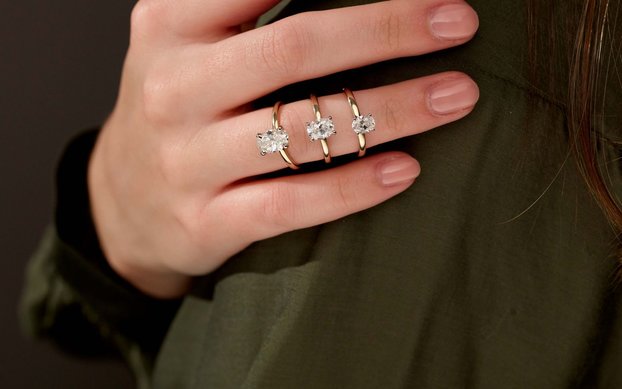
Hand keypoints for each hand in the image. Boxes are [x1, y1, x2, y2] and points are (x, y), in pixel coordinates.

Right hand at [89, 0, 479, 297]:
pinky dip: (354, 186)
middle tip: (459, 23)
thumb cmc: (179, 107)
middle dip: (388, 29)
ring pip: (302, 130)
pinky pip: (289, 204)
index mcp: (170, 24)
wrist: (123, 199)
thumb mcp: (188, 40)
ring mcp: (186, 160)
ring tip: (456, 96)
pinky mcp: (206, 221)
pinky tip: (406, 170)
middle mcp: (173, 86)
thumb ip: (245, 9)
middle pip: (295, 48)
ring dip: (392, 110)